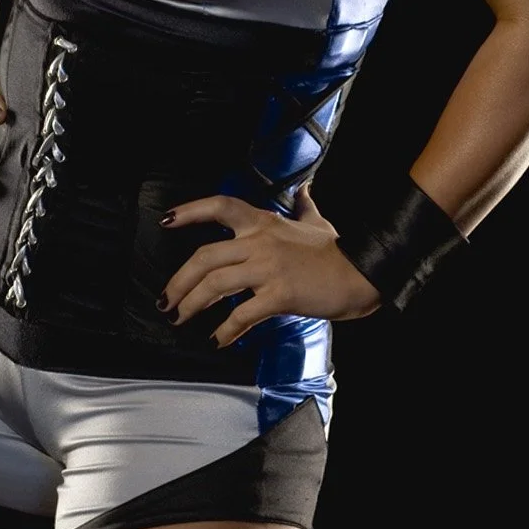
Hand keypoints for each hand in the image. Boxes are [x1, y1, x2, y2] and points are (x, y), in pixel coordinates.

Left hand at [158, 184, 381, 346]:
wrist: (362, 273)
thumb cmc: (336, 250)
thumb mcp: (316, 221)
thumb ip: (304, 204)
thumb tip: (304, 189)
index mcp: (264, 222)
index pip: (220, 207)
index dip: (191, 211)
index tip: (167, 220)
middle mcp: (260, 241)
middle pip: (205, 257)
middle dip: (179, 281)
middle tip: (166, 301)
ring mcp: (269, 268)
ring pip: (216, 284)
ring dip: (191, 303)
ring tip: (180, 318)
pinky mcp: (280, 294)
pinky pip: (243, 315)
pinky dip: (226, 330)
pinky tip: (217, 340)